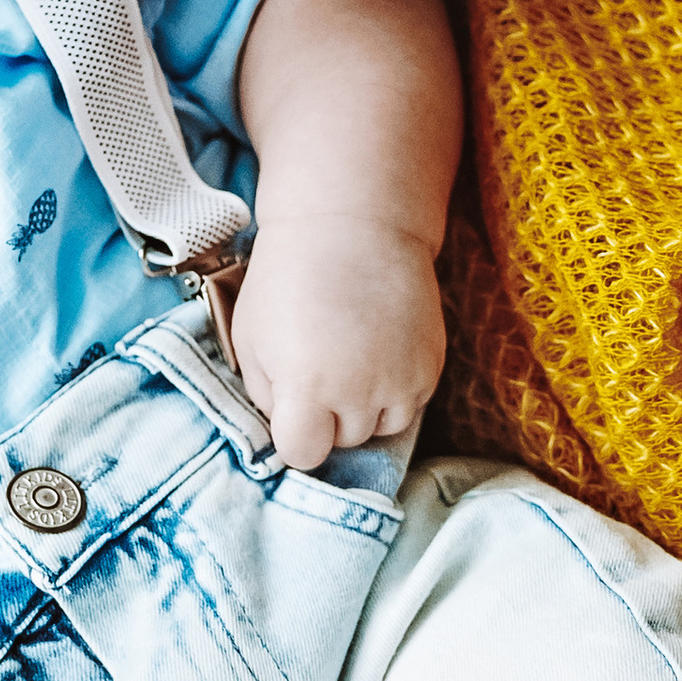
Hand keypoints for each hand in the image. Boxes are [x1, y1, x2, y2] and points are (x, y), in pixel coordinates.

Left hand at [229, 213, 445, 473]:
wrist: (353, 225)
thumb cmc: (289, 279)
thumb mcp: (250, 338)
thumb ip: (263, 395)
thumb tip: (284, 429)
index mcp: (306, 386)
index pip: (303, 455)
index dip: (294, 437)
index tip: (292, 412)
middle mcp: (358, 391)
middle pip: (343, 442)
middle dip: (327, 417)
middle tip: (320, 367)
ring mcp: (400, 380)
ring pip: (380, 429)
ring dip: (363, 409)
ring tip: (349, 361)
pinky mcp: (431, 366)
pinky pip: (410, 404)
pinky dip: (393, 390)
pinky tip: (376, 352)